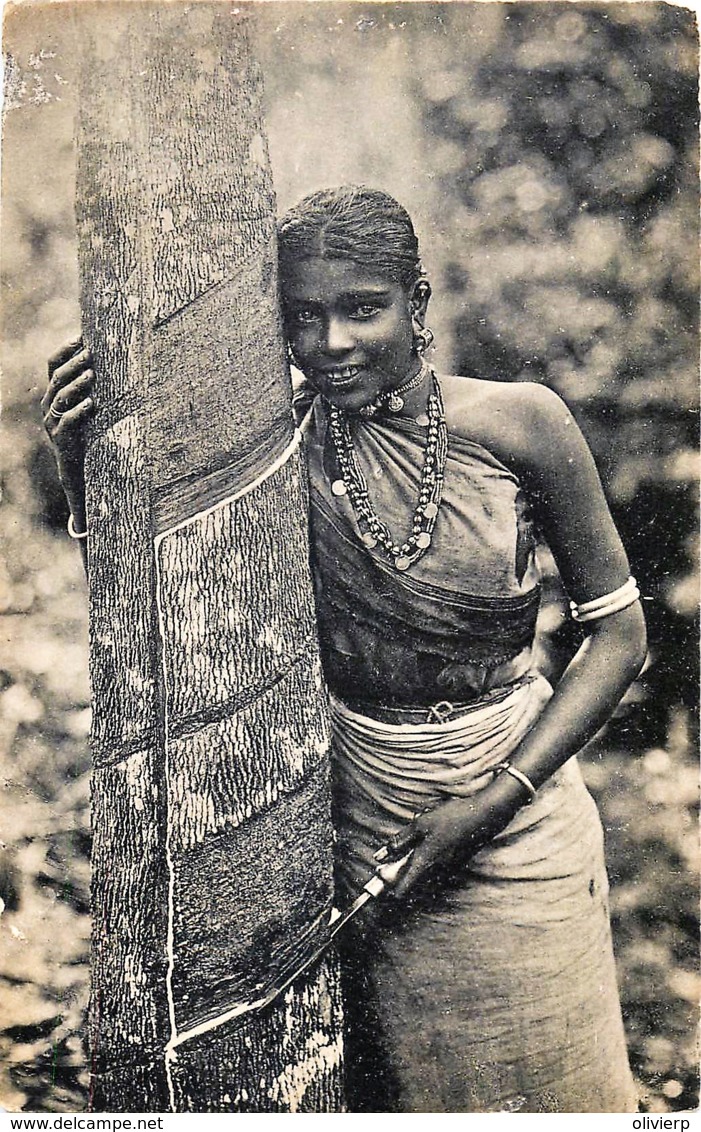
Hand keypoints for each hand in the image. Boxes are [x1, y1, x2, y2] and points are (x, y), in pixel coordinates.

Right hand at [41, 337, 93, 513]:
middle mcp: (49, 405)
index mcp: (55, 393)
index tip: (81, 336)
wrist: (83, 471)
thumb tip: (116, 358)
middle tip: (91, 353)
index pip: (54, 364)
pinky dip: (79, 412)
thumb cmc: (92, 433)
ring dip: (77, 384)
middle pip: (57, 377)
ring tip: (93, 374)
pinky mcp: (60, 440)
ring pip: (60, 398)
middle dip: (74, 363)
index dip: (65, 349)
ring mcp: (52, 423)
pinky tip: (92, 404)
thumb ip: (95, 386)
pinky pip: (66, 423)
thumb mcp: (92, 406)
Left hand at [378, 788, 517, 901]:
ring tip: (417, 847)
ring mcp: (450, 868)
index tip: (385, 887)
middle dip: (404, 875)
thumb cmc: (452, 818)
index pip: (405, 887)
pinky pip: (439, 868)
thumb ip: (401, 840)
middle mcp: (438, 870)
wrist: (484, 816)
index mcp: (426, 861)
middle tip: (397, 862)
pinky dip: (431, 860)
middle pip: (415, 883)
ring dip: (419, 866)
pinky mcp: (458, 862)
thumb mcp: (421, 824)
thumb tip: (382, 854)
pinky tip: (434, 841)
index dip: (392, 889)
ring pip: (428, 875)